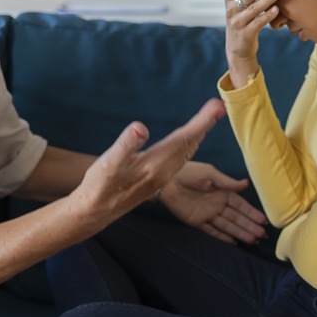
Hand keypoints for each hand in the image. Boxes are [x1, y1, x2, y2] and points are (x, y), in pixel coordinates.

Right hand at [75, 99, 225, 229]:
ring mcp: (164, 176)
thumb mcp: (108, 162)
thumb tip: (140, 127)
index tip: (216, 108)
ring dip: (200, 133)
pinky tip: (191, 138)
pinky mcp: (159, 178)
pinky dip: (190, 143)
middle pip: (190, 143)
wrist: (97, 210)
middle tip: (219, 106)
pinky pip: (182, 157)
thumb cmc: (100, 185)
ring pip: (188, 151)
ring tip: (211, 117)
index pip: (183, 139)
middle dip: (206, 124)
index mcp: (155, 164)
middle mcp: (165, 171)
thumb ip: (126, 144)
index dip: (201, 122)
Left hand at [160, 161, 267, 244]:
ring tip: (253, 240)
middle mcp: (217, 204)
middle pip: (236, 217)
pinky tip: (234, 242)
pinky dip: (222, 237)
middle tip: (262, 235)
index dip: (251, 212)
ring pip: (227, 225)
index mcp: (222, 192)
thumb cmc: (189, 172)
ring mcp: (207, 214)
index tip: (263, 220)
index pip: (240, 205)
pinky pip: (211, 231)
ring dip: (240, 232)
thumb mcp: (209, 173)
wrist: (167, 179)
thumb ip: (227, 182)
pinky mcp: (196, 221)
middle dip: (249, 225)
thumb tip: (246, 184)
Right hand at [223, 0, 279, 87]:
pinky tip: (276, 10)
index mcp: (229, 2)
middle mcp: (231, 12)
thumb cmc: (242, 23)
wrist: (238, 49)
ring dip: (266, 0)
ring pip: (254, 9)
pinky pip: (258, 22)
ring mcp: (238, 23)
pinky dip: (268, 15)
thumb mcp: (238, 9)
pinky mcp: (246, 34)